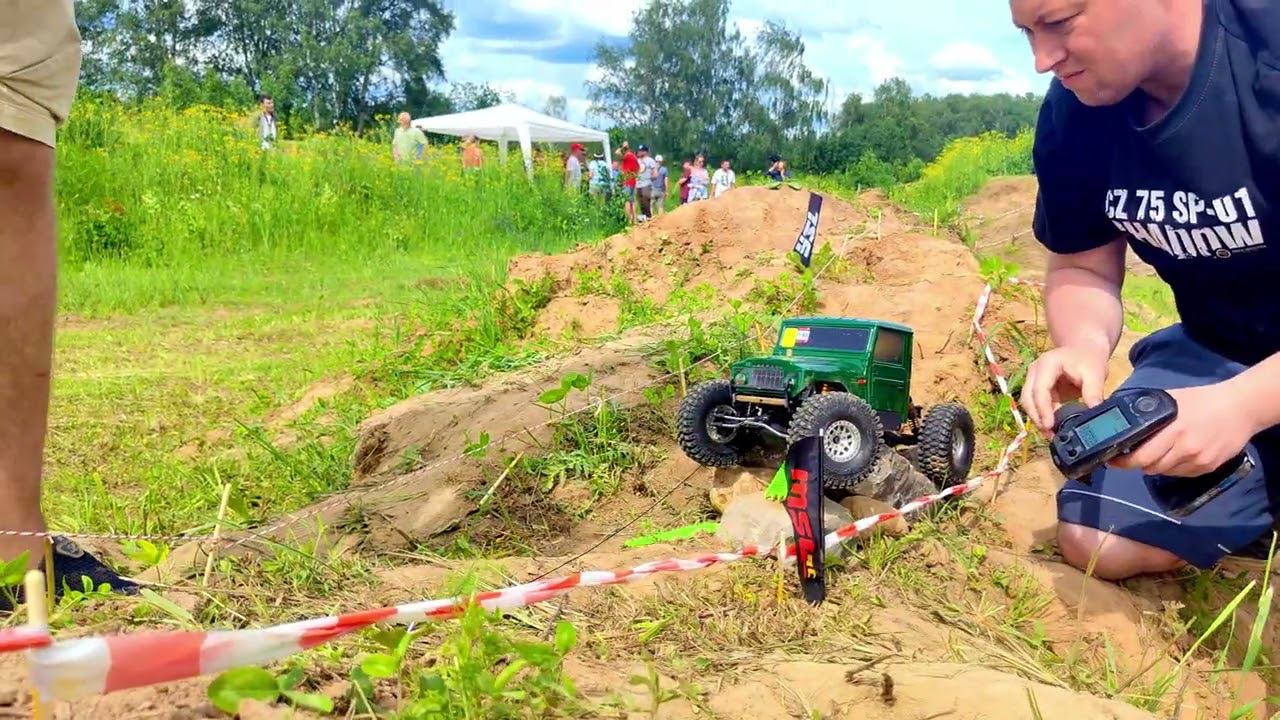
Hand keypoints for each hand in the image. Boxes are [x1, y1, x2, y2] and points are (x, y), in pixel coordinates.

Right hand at [1020, 343, 1110, 436]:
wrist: (1084, 349)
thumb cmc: (1089, 359)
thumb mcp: (1095, 373)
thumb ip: (1093, 392)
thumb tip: (1094, 413)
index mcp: (1047, 364)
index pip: (1039, 389)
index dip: (1043, 409)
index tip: (1050, 426)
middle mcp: (1035, 371)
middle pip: (1028, 398)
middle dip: (1037, 417)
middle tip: (1050, 435)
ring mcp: (1033, 380)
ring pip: (1028, 403)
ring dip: (1038, 419)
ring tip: (1052, 434)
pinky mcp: (1037, 389)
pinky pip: (1035, 405)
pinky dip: (1042, 417)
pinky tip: (1053, 427)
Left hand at [1109, 383, 1254, 476]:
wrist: (1240, 408)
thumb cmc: (1203, 400)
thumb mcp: (1172, 400)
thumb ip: (1150, 411)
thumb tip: (1125, 419)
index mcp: (1173, 430)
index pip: (1141, 456)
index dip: (1123, 461)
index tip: (1112, 459)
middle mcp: (1185, 449)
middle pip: (1151, 467)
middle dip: (1136, 464)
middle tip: (1129, 458)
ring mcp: (1198, 460)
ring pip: (1165, 472)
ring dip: (1155, 466)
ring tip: (1156, 452)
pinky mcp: (1208, 467)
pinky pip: (1182, 473)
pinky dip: (1173, 468)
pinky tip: (1175, 455)